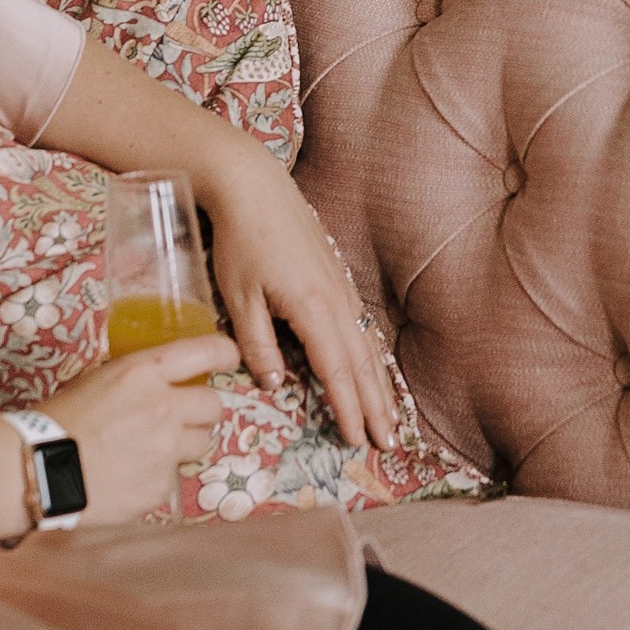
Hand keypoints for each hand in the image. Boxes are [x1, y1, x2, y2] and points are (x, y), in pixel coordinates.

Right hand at [36, 335, 236, 522]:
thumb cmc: (58, 421)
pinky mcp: (160, 487)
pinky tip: (129, 475)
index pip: (207, 351)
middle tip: (179, 417)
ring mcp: (166, 451)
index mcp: (144, 372)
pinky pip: (173, 477)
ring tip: (148, 449)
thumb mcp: (97, 379)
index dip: (225, 353)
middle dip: (201, 410)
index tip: (228, 357)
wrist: (36, 471)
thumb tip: (164, 379)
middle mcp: (164, 408)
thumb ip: (138, 378)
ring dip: (183, 444)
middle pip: (214, 405)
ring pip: (201, 444)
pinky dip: (157, 476)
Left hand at [197, 147, 402, 451]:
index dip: (348, 409)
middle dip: (377, 406)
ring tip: (391, 416)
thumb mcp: (239, 299)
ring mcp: (341, 287)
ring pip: (367, 345)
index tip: (357, 441)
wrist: (253, 186)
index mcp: (314, 309)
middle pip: (362, 363)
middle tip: (389, 443)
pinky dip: (371, 355)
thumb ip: (258, 346)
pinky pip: (362, 326)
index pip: (336, 371)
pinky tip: (372, 368)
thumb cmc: (241, 241)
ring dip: (380, 384)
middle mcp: (337, 301)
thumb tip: (277, 384)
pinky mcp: (337, 276)